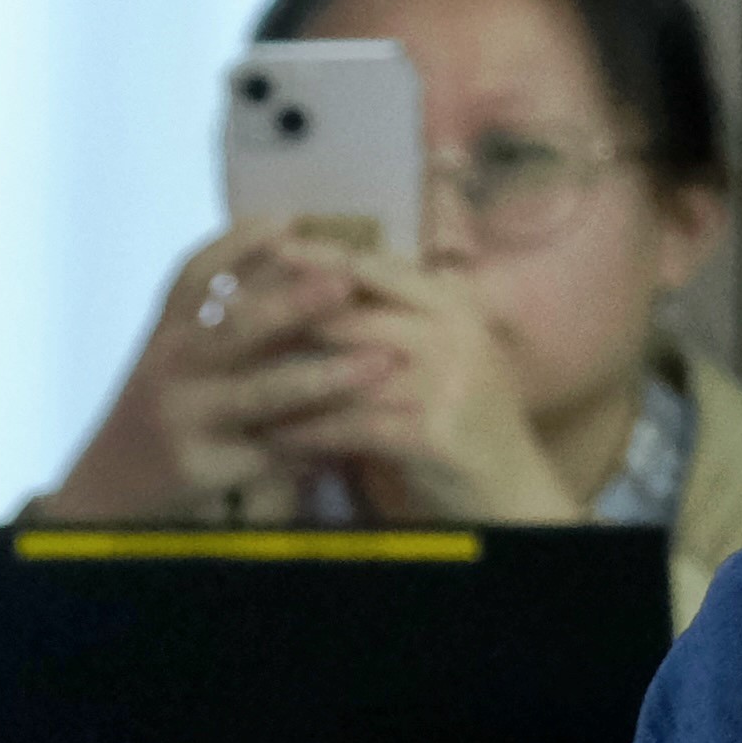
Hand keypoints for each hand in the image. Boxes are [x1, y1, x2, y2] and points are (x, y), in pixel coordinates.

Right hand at [32, 224, 365, 519]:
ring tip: (384, 363)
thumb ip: (226, 317)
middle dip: (295, 302)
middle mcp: (172, 370)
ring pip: (267, 392)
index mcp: (166, 334)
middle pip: (236, 327)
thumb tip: (296, 259)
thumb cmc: (167, 405)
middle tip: (347, 281)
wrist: (112, 485)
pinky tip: (369, 430)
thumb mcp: (180, 355)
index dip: (236, 244)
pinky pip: (277, 451)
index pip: (193, 277)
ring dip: (331, 376)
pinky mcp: (207, 469)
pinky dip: (324, 439)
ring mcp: (187, 420)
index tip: (287, 219)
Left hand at [249, 249, 572, 520]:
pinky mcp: (434, 434)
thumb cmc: (470, 422)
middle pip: (348, 312)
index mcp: (457, 304)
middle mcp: (457, 333)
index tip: (262, 250)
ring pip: (340, 370)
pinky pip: (351, 425)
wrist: (516, 491)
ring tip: (235, 384)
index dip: (314, 257)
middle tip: (225, 320)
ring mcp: (448, 382)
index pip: (373, 266)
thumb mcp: (448, 354)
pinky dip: (307, 433)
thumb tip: (325, 282)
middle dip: (282, 318)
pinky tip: (273, 438)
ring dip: (283, 383)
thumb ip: (401, 319)